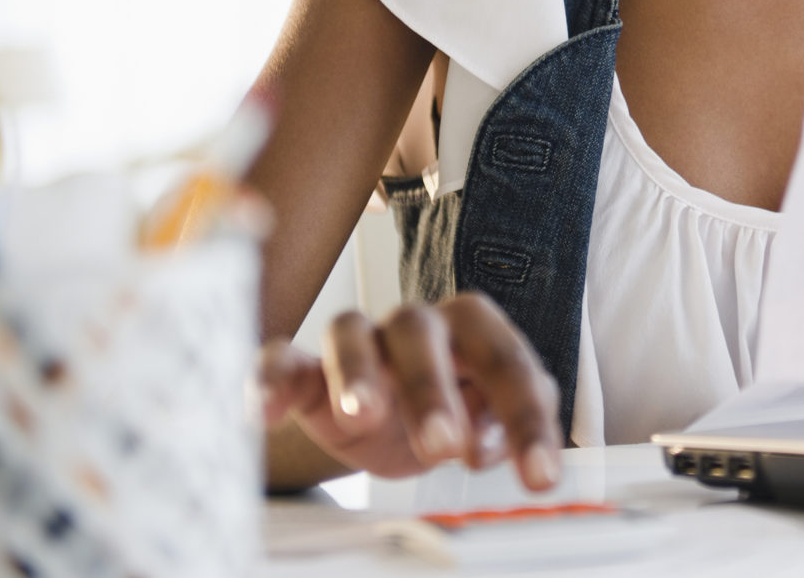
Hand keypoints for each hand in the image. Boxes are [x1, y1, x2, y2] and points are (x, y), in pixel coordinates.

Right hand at [258, 292, 564, 489]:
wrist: (383, 415)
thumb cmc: (446, 408)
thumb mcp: (484, 420)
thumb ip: (501, 424)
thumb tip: (496, 445)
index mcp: (471, 331)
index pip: (506, 361)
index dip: (526, 418)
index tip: (539, 477)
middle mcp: (416, 326)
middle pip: (423, 335)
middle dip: (434, 389)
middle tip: (445, 448)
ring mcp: (358, 342)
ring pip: (351, 335)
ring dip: (357, 373)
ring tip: (362, 416)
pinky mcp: (305, 369)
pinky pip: (280, 360)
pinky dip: (270, 380)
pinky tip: (264, 412)